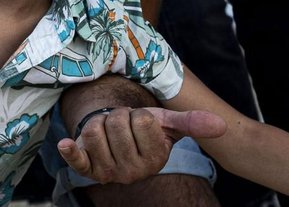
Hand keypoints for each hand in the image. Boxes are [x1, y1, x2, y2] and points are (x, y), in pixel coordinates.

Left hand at [55, 106, 226, 183]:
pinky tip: (67, 143)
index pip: (142, 121)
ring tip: (108, 130)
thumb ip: (192, 123)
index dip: (139, 114)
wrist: (118, 138)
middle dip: (118, 115)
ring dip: (98, 122)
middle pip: (116, 124)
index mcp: (154, 160)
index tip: (141, 122)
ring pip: (94, 131)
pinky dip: (70, 150)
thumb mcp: (168, 122)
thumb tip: (221, 126)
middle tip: (122, 124)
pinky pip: (76, 160)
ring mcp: (106, 173)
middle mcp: (131, 173)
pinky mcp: (85, 170)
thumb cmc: (144, 129)